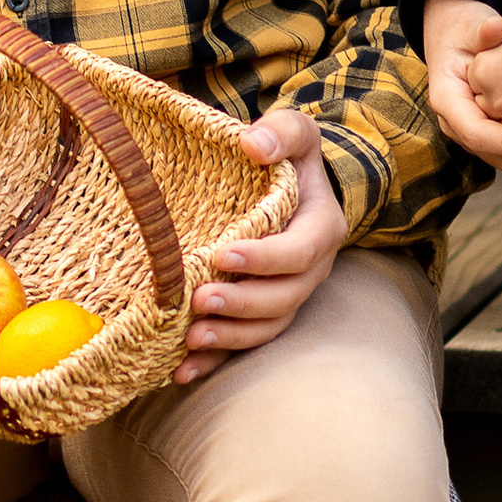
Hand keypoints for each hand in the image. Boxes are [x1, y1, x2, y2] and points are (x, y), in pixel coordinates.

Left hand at [177, 103, 346, 381]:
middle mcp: (310, 270)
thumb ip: (280, 132)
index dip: (265, 259)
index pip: (301, 251)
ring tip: (192, 338)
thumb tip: (254, 145)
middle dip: (242, 304)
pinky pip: (245, 343)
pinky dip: (216, 361)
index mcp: (320, 227)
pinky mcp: (262, 313)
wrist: (291, 184)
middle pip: (284, 299)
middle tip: (200, 299)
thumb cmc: (286, 156)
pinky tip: (181, 371)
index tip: (223, 255)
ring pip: (267, 328)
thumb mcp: (293, 130)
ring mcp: (287, 295)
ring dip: (231, 338)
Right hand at [421, 0, 501, 170]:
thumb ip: (485, 31)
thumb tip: (498, 27)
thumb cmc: (464, 32)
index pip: (477, 134)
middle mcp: (455, 123)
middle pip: (492, 155)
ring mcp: (470, 132)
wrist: (455, 38)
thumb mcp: (471, 26)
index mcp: (447, 100)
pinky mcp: (487, 135)